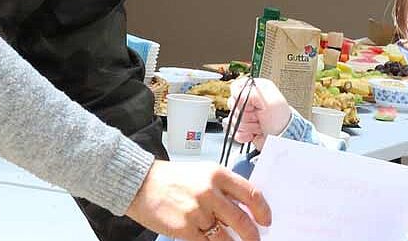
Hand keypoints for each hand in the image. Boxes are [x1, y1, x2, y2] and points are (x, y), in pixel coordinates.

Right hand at [125, 160, 270, 240]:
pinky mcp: (185, 228)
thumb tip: (244, 209)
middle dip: (253, 236)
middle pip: (242, 220)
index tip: (266, 221)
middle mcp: (210, 191)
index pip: (251, 194)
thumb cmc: (171, 178)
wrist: (141, 183)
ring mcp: (198, 211)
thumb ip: (223, 188)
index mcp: (217, 174)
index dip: (263, 211)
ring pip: (226, 237)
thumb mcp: (201, 173)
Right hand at [229, 78, 291, 150]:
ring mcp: (247, 115)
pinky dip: (244, 135)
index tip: (252, 105)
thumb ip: (250, 92)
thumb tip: (236, 93)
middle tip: (258, 117)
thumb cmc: (281, 120)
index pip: (236, 88)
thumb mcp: (270, 100)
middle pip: (233, 105)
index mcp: (256, 89)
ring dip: (247, 126)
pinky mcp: (244, 128)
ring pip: (234, 119)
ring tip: (259, 126)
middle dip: (245, 114)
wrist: (283, 140)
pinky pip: (234, 131)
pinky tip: (253, 134)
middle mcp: (251, 101)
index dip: (240, 98)